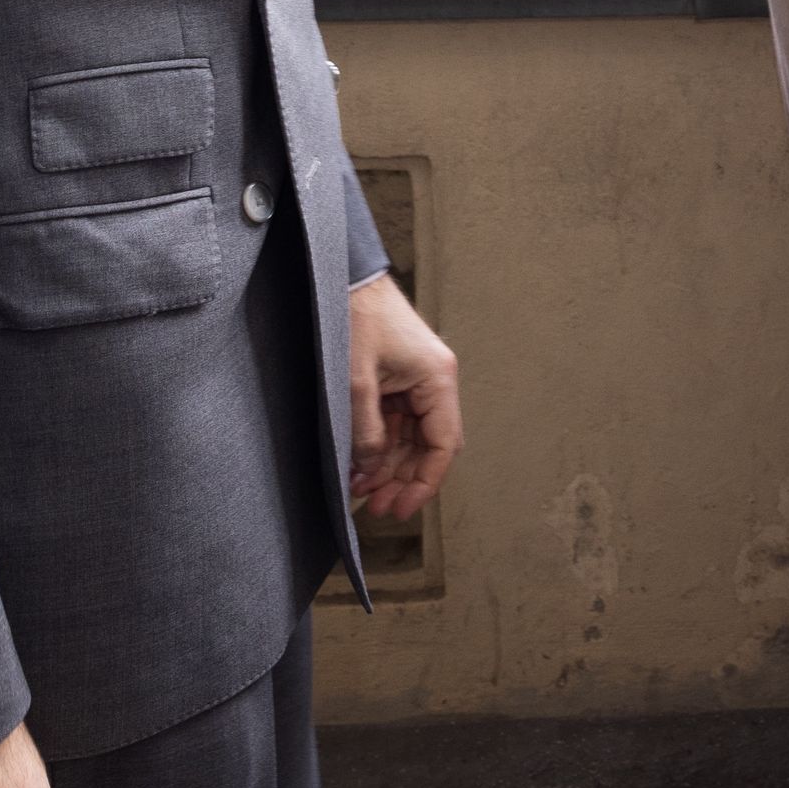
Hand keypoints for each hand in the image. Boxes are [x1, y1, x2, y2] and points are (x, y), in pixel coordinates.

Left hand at [348, 274, 463, 520]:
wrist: (344, 279)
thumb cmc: (356, 317)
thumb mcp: (356, 380)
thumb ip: (366, 429)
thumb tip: (370, 469)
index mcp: (437, 380)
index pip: (443, 445)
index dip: (425, 482)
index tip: (403, 507)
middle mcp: (434, 384)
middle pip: (428, 447)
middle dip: (404, 480)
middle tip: (378, 508)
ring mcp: (416, 383)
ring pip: (411, 440)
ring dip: (390, 467)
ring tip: (364, 494)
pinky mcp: (398, 382)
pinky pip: (395, 425)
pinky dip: (380, 448)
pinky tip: (361, 468)